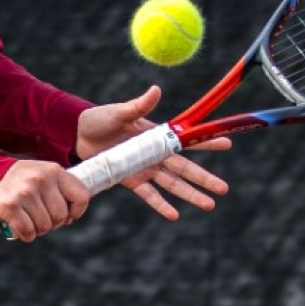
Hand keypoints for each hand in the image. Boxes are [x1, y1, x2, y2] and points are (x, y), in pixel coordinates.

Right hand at [0, 159, 91, 242]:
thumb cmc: (21, 180)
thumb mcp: (43, 175)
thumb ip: (61, 190)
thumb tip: (70, 218)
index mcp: (54, 170)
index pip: (82, 196)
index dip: (77, 211)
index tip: (68, 214)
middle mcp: (41, 179)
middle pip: (61, 216)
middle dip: (53, 222)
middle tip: (41, 217)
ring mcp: (25, 192)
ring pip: (45, 226)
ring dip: (38, 229)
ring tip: (29, 220)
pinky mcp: (10, 206)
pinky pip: (28, 231)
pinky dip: (26, 235)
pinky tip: (21, 227)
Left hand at [76, 85, 229, 221]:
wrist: (78, 135)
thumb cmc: (101, 119)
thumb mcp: (119, 112)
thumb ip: (138, 105)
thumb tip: (156, 90)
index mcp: (157, 135)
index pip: (186, 140)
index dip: (206, 142)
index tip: (227, 144)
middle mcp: (155, 154)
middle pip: (185, 169)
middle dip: (205, 178)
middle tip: (224, 189)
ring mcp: (145, 169)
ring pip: (173, 185)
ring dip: (191, 195)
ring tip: (210, 205)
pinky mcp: (132, 180)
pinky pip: (149, 195)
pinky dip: (161, 205)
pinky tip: (175, 215)